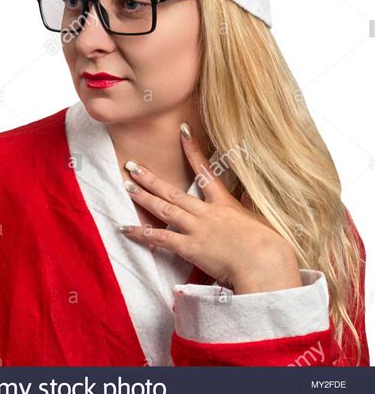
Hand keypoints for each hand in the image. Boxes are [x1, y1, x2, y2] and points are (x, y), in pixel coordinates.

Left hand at [118, 123, 301, 293]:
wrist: (264, 262)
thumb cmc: (268, 244)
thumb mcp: (260, 218)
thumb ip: (249, 203)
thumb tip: (250, 190)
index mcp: (223, 202)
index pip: (204, 170)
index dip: (192, 149)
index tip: (182, 131)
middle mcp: (206, 212)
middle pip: (173, 191)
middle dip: (150, 178)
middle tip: (131, 165)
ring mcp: (196, 228)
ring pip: (164, 209)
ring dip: (143, 197)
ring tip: (126, 186)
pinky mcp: (190, 247)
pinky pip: (161, 238)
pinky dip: (141, 233)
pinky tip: (125, 228)